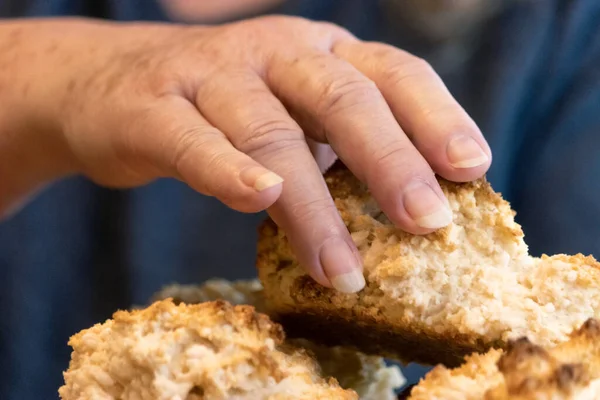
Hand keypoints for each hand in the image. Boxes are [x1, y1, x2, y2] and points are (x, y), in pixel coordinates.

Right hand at [0, 16, 490, 292]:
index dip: (436, 117)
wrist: (107, 83)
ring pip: (271, 133)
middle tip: (427, 222)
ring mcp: (210, 74)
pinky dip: (227, 170)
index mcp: (319, 53)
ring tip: (343, 268)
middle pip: (343, 98)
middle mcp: (275, 52)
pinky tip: (259, 198)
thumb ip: (339, 144)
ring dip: (313, 205)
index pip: (391, 73)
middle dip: (389, 160)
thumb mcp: (291, 111)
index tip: (472, 170)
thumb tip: (414, 203)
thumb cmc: (221, 110)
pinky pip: (193, 139)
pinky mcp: (151, 106)